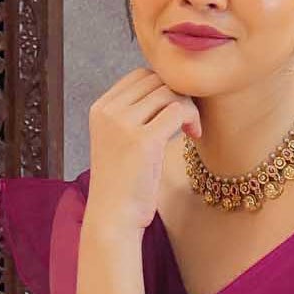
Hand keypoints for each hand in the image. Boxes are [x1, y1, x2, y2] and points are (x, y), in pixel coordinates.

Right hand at [85, 68, 202, 231]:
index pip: (140, 75)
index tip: (174, 111)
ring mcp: (123, 124)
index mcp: (100, 108)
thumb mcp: (120, 140)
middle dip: (179, 96)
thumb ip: (135, 114)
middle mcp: (108, 111)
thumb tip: (170, 88)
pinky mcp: (143, 140)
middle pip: (156, 80)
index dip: (164, 87)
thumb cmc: (123, 183)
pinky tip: (194, 135)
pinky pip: (178, 111)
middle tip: (187, 121)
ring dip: (188, 107)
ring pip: (169, 93)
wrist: (113, 218)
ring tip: (191, 130)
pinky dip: (192, 119)